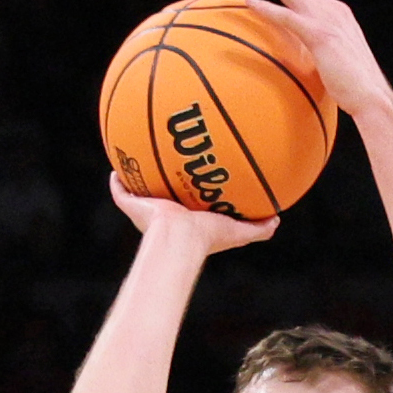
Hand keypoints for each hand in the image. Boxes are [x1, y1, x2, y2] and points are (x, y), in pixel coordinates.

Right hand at [109, 174, 276, 252]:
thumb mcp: (237, 232)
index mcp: (187, 220)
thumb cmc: (206, 237)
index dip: (190, 190)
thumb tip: (277, 221)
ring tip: (135, 154)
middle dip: (162, 179)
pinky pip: (120, 192)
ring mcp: (146, 211)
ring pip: (138, 191)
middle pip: (161, 193)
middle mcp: (165, 215)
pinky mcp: (132, 206)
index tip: (194, 175)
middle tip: (166, 161)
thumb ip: (257, 229)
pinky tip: (115, 167)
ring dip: (137, 175)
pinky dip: (116, 181)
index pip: (188, 201)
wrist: (179, 238)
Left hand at [237, 0, 392, 117]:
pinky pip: (287, 17)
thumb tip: (302, 59)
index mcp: (338, 15)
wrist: (372, 98)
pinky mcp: (321, 35)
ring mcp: (329, 21)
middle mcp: (335, 11)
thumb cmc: (353, 88)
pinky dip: (267, 8)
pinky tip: (250, 2)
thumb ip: (318, 52)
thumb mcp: (334, 62)